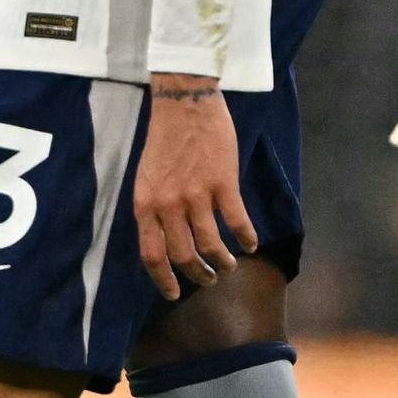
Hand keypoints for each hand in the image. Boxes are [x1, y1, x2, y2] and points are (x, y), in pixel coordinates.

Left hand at [134, 79, 258, 298]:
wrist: (184, 104)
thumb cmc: (165, 140)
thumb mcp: (146, 178)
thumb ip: (153, 208)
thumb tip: (164, 240)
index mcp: (145, 204)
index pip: (152, 255)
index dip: (163, 280)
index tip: (174, 294)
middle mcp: (168, 205)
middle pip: (184, 256)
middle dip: (199, 275)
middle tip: (210, 279)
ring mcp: (196, 195)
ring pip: (212, 245)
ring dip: (224, 262)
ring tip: (230, 266)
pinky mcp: (223, 184)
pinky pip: (237, 222)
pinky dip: (246, 238)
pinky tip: (251, 244)